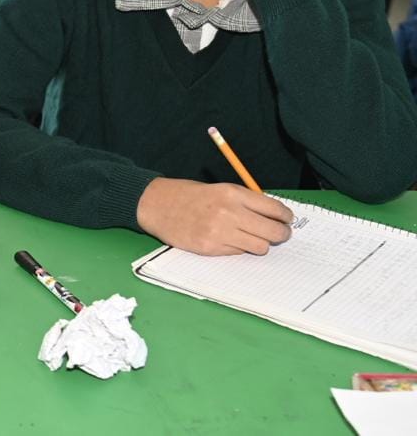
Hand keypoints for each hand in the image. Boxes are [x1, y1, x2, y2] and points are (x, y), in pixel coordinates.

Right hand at [136, 177, 293, 254]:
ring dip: (260, 243)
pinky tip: (229, 240)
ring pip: (260, 247)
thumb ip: (245, 201)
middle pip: (273, 231)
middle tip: (280, 234)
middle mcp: (229, 213)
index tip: (287, 219)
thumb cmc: (189, 195)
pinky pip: (239, 253)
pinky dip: (239, 248)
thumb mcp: (220, 189)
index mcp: (233, 193)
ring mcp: (220, 232)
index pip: (274, 209)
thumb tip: (275, 215)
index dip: (286, 216)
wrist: (157, 204)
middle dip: (282, 234)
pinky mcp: (210, 248)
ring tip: (252, 238)